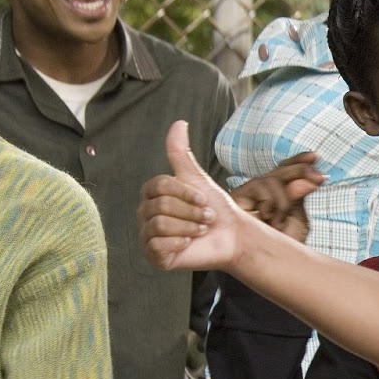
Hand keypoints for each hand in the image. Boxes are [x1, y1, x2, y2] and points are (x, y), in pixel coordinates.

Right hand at [138, 120, 260, 270]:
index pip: (159, 186)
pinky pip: (158, 245)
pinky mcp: (154, 256)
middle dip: (191, 211)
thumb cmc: (215, 208)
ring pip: (160, 225)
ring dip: (189, 227)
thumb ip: (181, 153)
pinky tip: (189, 244)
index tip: (205, 200)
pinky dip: (180, 243)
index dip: (186, 192)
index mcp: (152, 195)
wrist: (232, 237)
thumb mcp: (197, 178)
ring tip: (201, 230)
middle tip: (207, 218)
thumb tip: (179, 123)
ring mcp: (148, 236)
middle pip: (161, 206)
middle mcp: (145, 214)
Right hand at [231, 151, 323, 243]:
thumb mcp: (296, 220)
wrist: (263, 265)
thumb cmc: (280, 246)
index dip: (298, 161)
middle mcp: (258, 192)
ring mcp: (245, 195)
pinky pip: (257, 188)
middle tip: (318, 178)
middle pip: (277, 172)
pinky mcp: (234, 200)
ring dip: (282, 199)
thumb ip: (300, 198)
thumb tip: (312, 177)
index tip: (315, 156)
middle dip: (299, 170)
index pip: (284, 171)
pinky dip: (269, 202)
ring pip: (268, 180)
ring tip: (280, 221)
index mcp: (274, 195)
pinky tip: (268, 218)